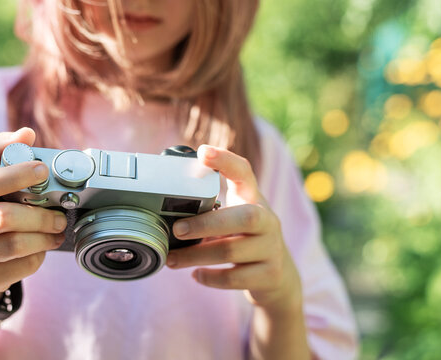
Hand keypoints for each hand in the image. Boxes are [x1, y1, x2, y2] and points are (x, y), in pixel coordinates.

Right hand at [0, 128, 66, 299]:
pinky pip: (23, 266)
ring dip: (46, 235)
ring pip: (17, 244)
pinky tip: (43, 246)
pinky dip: (40, 254)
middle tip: (60, 213)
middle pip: (4, 218)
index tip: (42, 170)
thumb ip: (3, 154)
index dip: (14, 175)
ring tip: (57, 228)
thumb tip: (26, 133)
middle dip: (40, 215)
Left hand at [166, 145, 302, 312]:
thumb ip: (209, 208)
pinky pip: (235, 278)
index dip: (226, 160)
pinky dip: (212, 278)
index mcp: (254, 199)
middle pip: (245, 218)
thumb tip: (163, 206)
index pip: (244, 172)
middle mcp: (268, 221)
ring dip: (197, 256)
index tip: (203, 152)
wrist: (277, 276)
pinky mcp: (269, 275)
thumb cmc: (245, 238)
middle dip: (207, 224)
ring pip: (233, 251)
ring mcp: (271, 248)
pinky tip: (197, 275)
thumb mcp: (234, 216)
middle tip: (176, 229)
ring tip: (172, 259)